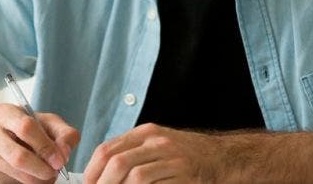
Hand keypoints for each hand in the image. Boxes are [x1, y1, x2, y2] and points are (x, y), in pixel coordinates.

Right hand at [0, 103, 80, 183]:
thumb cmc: (26, 128)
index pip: (26, 128)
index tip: (60, 159)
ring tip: (47, 174)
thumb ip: (64, 133)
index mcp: (4, 112)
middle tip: (55, 171)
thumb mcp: (47, 123)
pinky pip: (12, 183)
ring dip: (38, 178)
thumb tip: (64, 152)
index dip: (46, 146)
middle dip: (42, 168)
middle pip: (19, 156)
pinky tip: (33, 176)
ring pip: (17, 173)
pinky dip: (28, 182)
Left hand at [83, 123, 224, 182]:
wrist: (221, 158)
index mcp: (146, 133)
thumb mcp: (156, 144)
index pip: (107, 149)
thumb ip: (131, 152)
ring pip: (135, 177)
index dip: (91, 170)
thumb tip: (98, 171)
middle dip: (102, 183)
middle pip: (118, 162)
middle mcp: (158, 142)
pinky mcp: (183, 177)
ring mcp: (172, 159)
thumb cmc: (184, 154)